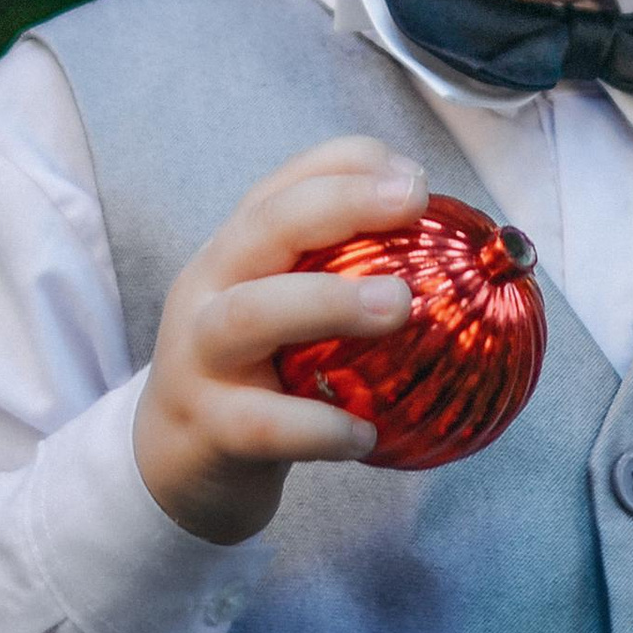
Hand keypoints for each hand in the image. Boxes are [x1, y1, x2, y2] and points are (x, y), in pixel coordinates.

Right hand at [133, 136, 427, 545]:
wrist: (174, 466)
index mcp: (234, 252)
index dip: (349, 166)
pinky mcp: (205, 427)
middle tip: (413, 205)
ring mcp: (197, 358)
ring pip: (247, 315)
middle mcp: (208, 290)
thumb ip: (343, 280)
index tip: (414, 177)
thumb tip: (458, 256)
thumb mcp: (286, 315)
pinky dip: (319, 426)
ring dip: (326, 301)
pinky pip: (263, 424)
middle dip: (340, 205)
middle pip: (262, 226)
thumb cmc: (257, 378)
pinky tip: (365, 435)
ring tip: (399, 306)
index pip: (285, 184)